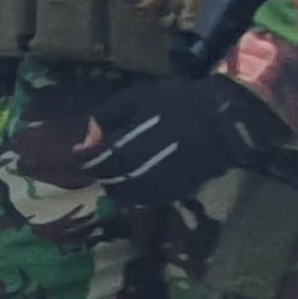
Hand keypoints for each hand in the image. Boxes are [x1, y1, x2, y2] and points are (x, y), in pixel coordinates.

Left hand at [77, 76, 274, 203]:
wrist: (221, 122)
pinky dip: (136, 191)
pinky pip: (146, 199)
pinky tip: (139, 176)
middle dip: (99, 172)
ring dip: (116, 184)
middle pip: (106, 182)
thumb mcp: (135, 99)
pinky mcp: (173, 195)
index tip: (77, 155)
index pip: (91, 164)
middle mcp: (136, 175)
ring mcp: (155, 189)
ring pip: (124, 195)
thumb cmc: (175, 104)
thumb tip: (85, 141)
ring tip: (118, 169)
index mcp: (124, 150)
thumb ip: (106, 119)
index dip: (81, 161)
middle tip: (98, 161)